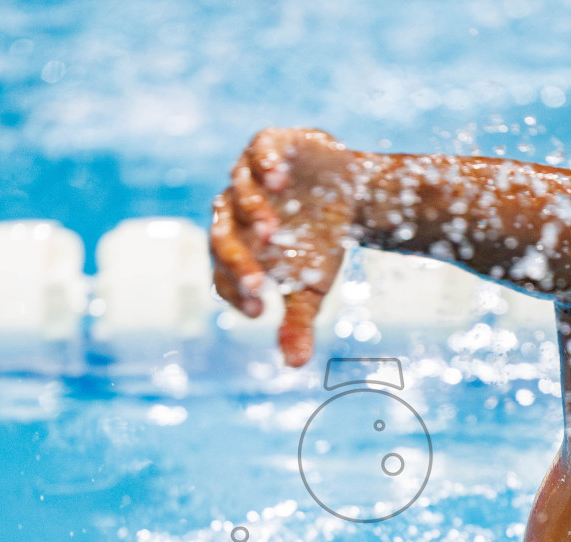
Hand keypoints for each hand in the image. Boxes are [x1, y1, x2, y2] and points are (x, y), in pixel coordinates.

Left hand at [211, 128, 357, 366]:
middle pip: (222, 238)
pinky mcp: (269, 146)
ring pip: (236, 194)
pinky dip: (265, 165)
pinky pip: (258, 152)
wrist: (348, 193)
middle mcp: (232, 212)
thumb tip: (296, 366)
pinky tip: (279, 182)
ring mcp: (247, 176)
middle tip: (259, 285)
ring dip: (251, 213)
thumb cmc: (319, 244)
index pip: (222, 274)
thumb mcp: (311, 286)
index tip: (259, 310)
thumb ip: (298, 321)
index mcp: (234, 248)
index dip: (236, 292)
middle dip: (238, 261)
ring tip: (273, 233)